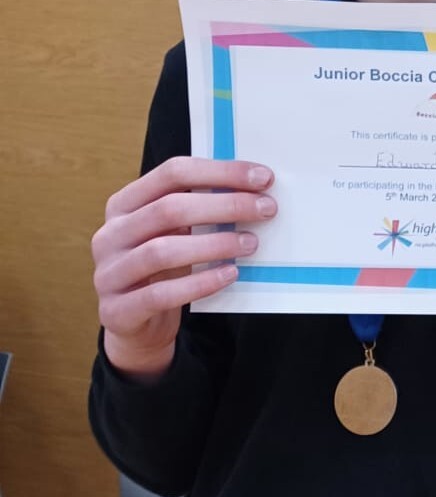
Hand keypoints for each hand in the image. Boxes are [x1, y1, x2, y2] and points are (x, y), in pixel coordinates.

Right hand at [92, 157, 277, 378]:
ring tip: (251, 243)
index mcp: (124, 204)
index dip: (221, 172)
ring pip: (162, 251)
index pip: (172, 173)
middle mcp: (110, 234)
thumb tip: (256, 192)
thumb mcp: (174, 234)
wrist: (134, 325)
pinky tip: (230, 274)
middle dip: (225, 205)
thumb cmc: (163, 269)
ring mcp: (108, 273)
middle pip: (169, 209)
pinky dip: (200, 283)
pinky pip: (160, 294)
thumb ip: (199, 212)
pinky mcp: (117, 311)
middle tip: (266, 209)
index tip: (263, 178)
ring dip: (214, 244)